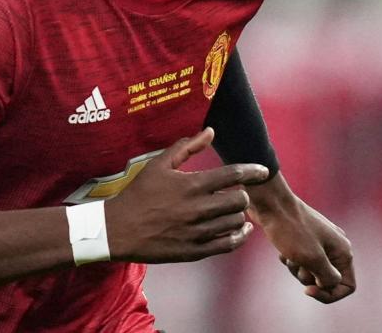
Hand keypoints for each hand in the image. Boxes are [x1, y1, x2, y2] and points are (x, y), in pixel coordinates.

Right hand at [105, 127, 270, 263]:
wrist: (118, 229)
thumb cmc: (139, 193)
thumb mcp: (158, 164)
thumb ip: (186, 147)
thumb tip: (210, 131)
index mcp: (191, 184)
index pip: (233, 175)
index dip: (252, 171)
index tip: (263, 171)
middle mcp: (198, 209)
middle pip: (239, 200)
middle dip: (242, 194)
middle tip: (236, 192)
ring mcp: (197, 232)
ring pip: (236, 222)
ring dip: (239, 214)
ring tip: (233, 209)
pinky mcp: (195, 250)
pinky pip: (228, 244)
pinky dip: (239, 236)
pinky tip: (240, 230)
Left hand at [248, 176, 355, 303]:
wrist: (270, 202)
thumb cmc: (291, 230)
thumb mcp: (312, 259)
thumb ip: (328, 278)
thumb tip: (330, 284)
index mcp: (343, 250)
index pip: (347, 285)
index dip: (329, 294)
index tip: (308, 290)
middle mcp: (334, 245)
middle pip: (327, 280)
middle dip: (308, 278)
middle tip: (297, 264)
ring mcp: (319, 241)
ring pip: (312, 271)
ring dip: (298, 269)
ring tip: (288, 255)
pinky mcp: (304, 238)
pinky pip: (301, 260)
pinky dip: (291, 260)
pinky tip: (282, 251)